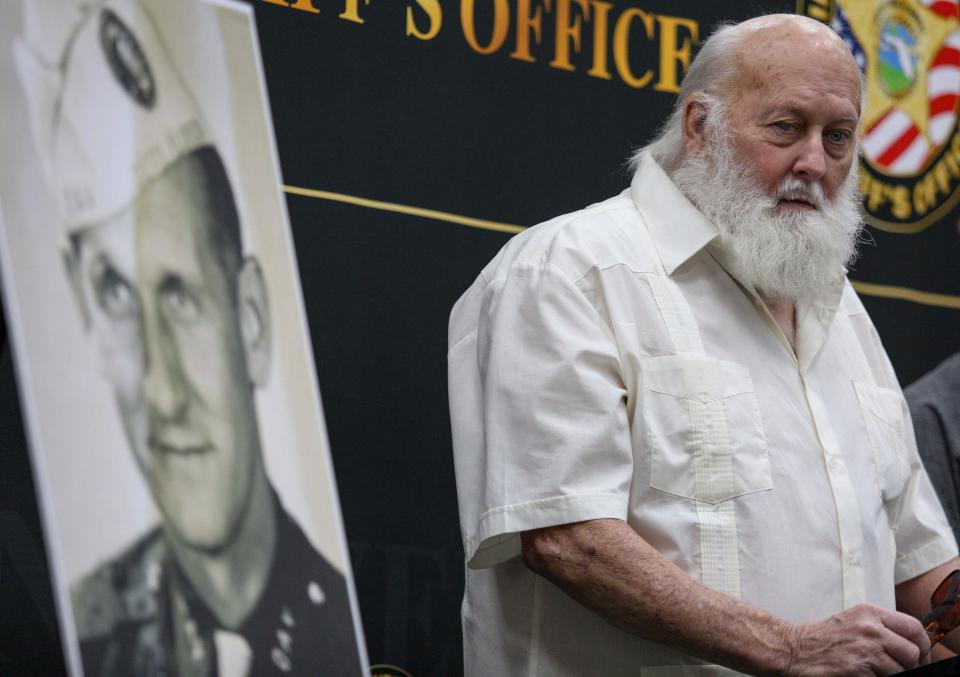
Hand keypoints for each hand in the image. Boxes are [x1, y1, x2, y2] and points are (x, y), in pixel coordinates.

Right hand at [783, 604, 929, 675]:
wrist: (794, 649)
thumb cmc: (824, 637)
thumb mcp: (853, 620)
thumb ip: (881, 626)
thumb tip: (912, 645)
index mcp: (870, 613)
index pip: (914, 627)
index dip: (923, 646)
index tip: (920, 658)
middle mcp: (870, 629)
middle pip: (912, 652)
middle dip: (909, 666)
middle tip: (900, 671)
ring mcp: (865, 650)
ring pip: (901, 671)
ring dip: (892, 676)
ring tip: (875, 672)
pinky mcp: (858, 670)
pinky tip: (862, 675)